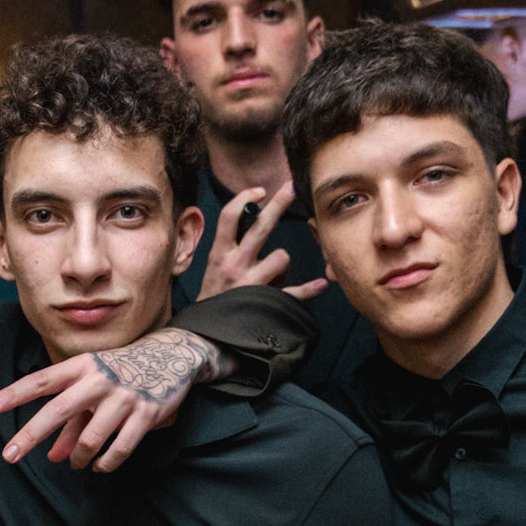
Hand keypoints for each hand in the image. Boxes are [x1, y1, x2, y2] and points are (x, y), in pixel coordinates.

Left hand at [0, 327, 224, 473]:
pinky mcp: (146, 414)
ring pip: (90, 440)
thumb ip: (71, 423)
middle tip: (8, 456)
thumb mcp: (92, 388)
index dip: (15, 394)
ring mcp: (124, 397)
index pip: (42, 381)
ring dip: (77, 458)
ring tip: (76, 463)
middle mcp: (99, 379)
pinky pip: (119, 450)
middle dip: (30, 435)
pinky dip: (104, 464)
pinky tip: (99, 467)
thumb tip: (51, 456)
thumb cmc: (119, 373)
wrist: (169, 356)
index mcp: (82, 366)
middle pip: (58, 410)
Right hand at [195, 184, 328, 303]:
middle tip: (291, 187)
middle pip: (260, 226)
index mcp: (220, 254)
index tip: (260, 191)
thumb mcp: (212, 268)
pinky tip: (321, 284)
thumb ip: (229, 246)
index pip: (229, 216)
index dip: (245, 198)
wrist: (204, 338)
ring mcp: (250, 285)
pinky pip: (293, 294)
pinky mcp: (264, 305)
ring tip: (276, 275)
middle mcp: (234, 265)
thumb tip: (251, 220)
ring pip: (281, 257)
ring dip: (283, 262)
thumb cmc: (213, 299)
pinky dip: (309, 290)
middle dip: (278, 203)